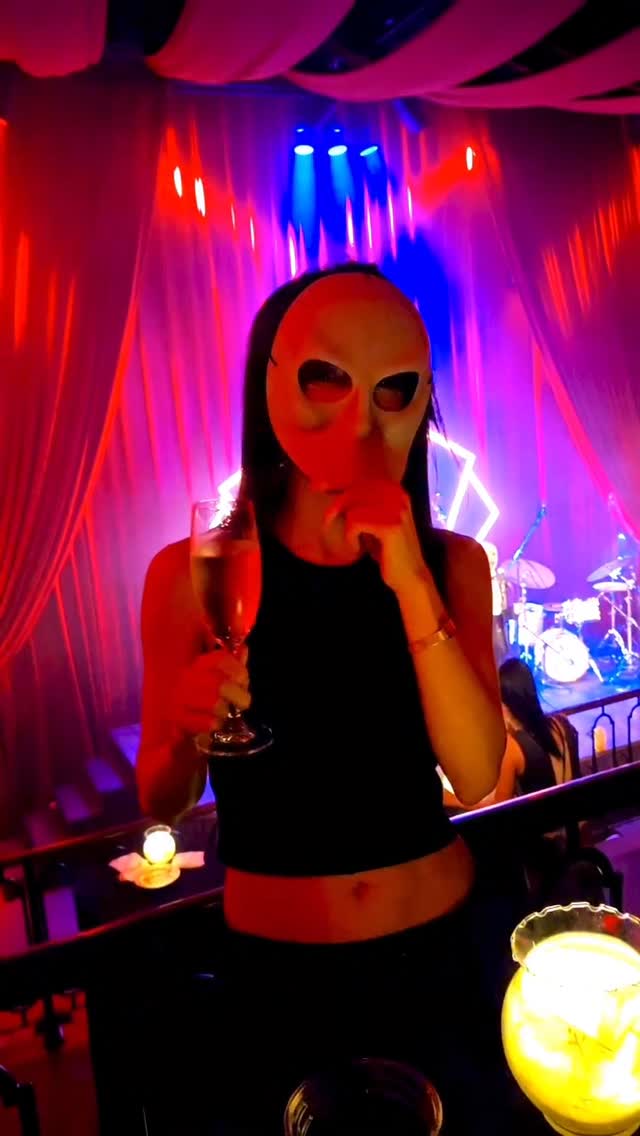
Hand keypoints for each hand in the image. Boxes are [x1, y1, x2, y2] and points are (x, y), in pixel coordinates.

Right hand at [170, 646, 250, 741]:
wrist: (177, 720)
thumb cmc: (205, 695)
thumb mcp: (220, 677)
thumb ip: (234, 666)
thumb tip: (244, 649)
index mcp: (198, 664)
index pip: (220, 660)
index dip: (238, 669)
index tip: (243, 681)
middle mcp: (187, 677)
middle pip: (221, 685)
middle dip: (239, 696)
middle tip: (243, 703)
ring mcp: (179, 698)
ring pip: (215, 705)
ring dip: (226, 711)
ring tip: (224, 713)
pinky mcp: (177, 719)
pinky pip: (207, 723)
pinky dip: (215, 724)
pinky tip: (214, 723)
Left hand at [325, 480, 427, 595]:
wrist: (410, 576)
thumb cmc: (386, 550)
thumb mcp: (371, 522)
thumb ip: (355, 505)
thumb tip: (322, 486)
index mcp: (395, 490)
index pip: (360, 480)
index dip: (336, 483)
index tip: (316, 487)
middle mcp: (398, 494)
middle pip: (354, 490)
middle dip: (337, 506)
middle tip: (328, 523)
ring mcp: (396, 509)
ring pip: (353, 506)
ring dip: (346, 526)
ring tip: (351, 541)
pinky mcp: (391, 526)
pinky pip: (355, 522)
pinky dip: (350, 536)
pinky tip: (355, 548)